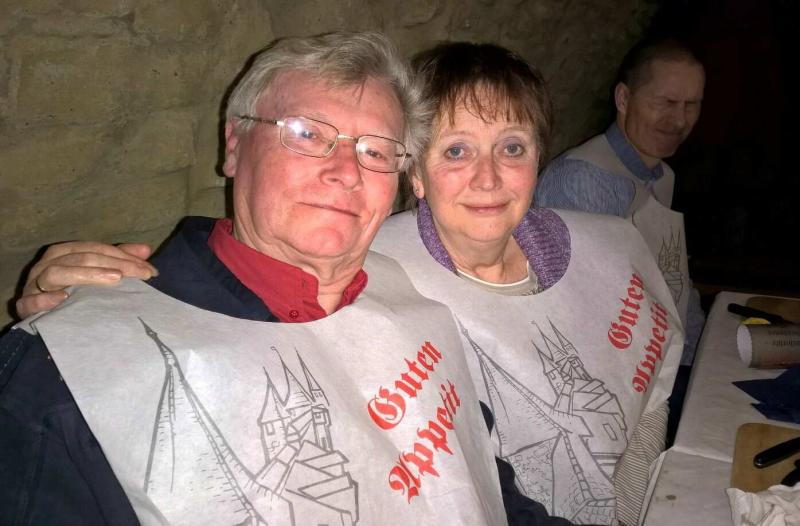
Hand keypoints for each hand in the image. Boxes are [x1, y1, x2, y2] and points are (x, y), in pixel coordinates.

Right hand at [15, 242, 157, 318]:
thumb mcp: (98, 275)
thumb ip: (120, 261)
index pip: (95, 249)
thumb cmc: (75, 295)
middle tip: (141, 276)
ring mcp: (34, 285)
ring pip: (57, 272)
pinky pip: (32, 301)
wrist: (46, 321)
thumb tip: (146, 250)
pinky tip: (65, 298)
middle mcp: (47, 265)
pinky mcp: (25, 306)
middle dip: (114, 264)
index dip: (123, 256)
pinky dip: (47, 298)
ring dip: (86, 274)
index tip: (149, 270)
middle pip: (81, 257)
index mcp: (63, 253)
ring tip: (114, 279)